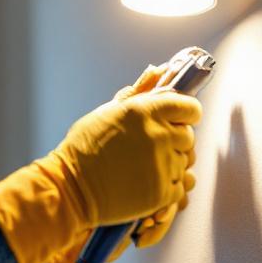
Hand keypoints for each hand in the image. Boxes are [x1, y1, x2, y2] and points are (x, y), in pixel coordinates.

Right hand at [45, 63, 197, 262]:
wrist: (71, 188)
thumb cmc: (85, 147)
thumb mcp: (109, 111)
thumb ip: (140, 91)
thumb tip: (161, 69)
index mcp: (146, 110)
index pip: (190, 108)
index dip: (185, 114)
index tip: (175, 121)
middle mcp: (158, 135)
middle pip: (188, 136)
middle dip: (173, 140)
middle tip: (148, 148)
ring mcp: (162, 166)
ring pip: (184, 162)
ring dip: (169, 164)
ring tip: (142, 167)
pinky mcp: (162, 193)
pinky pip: (181, 186)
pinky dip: (167, 186)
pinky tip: (145, 183)